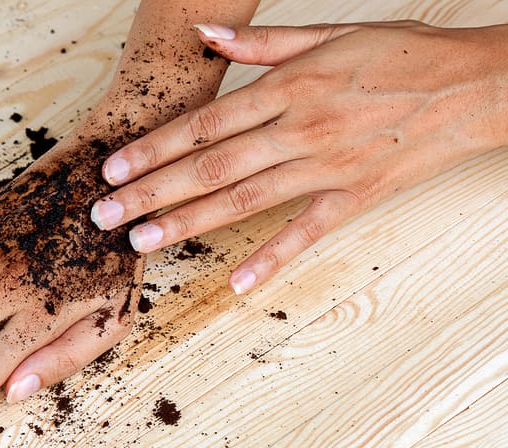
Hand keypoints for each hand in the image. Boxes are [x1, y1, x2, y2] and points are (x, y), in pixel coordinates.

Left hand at [90, 21, 507, 293]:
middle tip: (106, 216)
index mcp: (290, 88)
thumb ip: (263, 43)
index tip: (114, 170)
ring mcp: (327, 167)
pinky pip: (306, 233)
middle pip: (211, 167)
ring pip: (244, 200)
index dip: (155, 148)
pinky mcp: (355, 197)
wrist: (474, 86)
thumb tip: (206, 36)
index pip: (205, 123)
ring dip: (188, 223)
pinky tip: (236, 283)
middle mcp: (300, 129)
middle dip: (152, 192)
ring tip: (143, 241)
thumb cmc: (399, 56)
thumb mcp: (330, 34)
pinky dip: (271, 258)